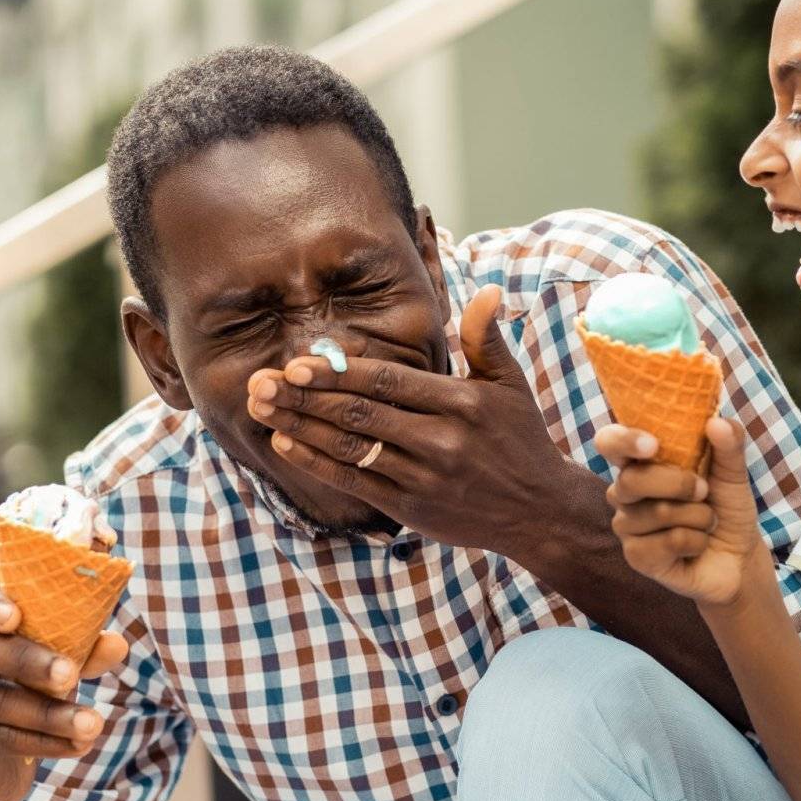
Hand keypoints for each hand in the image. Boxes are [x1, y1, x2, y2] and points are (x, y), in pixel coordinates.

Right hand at [0, 575, 126, 800]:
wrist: (1, 758)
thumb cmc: (29, 687)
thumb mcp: (56, 660)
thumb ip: (82, 648)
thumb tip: (117, 645)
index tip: (14, 616)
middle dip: (26, 661)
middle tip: (69, 675)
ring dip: (48, 713)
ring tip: (91, 723)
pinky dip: (44, 742)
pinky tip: (77, 745)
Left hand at [245, 285, 587, 554]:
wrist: (540, 511)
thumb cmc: (521, 439)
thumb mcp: (510, 385)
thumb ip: (487, 338)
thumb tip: (487, 290)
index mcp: (461, 402)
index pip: (388, 382)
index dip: (339, 373)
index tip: (297, 363)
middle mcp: (441, 440)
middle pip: (360, 413)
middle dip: (305, 396)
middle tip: (261, 381)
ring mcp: (423, 476)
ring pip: (350, 447)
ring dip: (299, 426)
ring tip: (261, 407)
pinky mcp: (412, 507)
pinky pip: (354, 481)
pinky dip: (316, 463)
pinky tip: (286, 443)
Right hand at [596, 417, 761, 606]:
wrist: (739, 554)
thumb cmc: (726, 506)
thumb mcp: (733, 471)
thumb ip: (728, 443)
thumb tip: (717, 421)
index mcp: (641, 462)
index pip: (610, 442)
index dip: (623, 440)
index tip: (652, 445)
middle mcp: (625, 492)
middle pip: (632, 480)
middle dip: (679, 484)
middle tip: (704, 491)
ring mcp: (627, 526)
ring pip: (658, 512)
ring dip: (698, 516)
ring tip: (706, 521)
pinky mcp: (636, 557)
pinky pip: (669, 542)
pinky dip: (697, 541)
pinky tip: (698, 544)